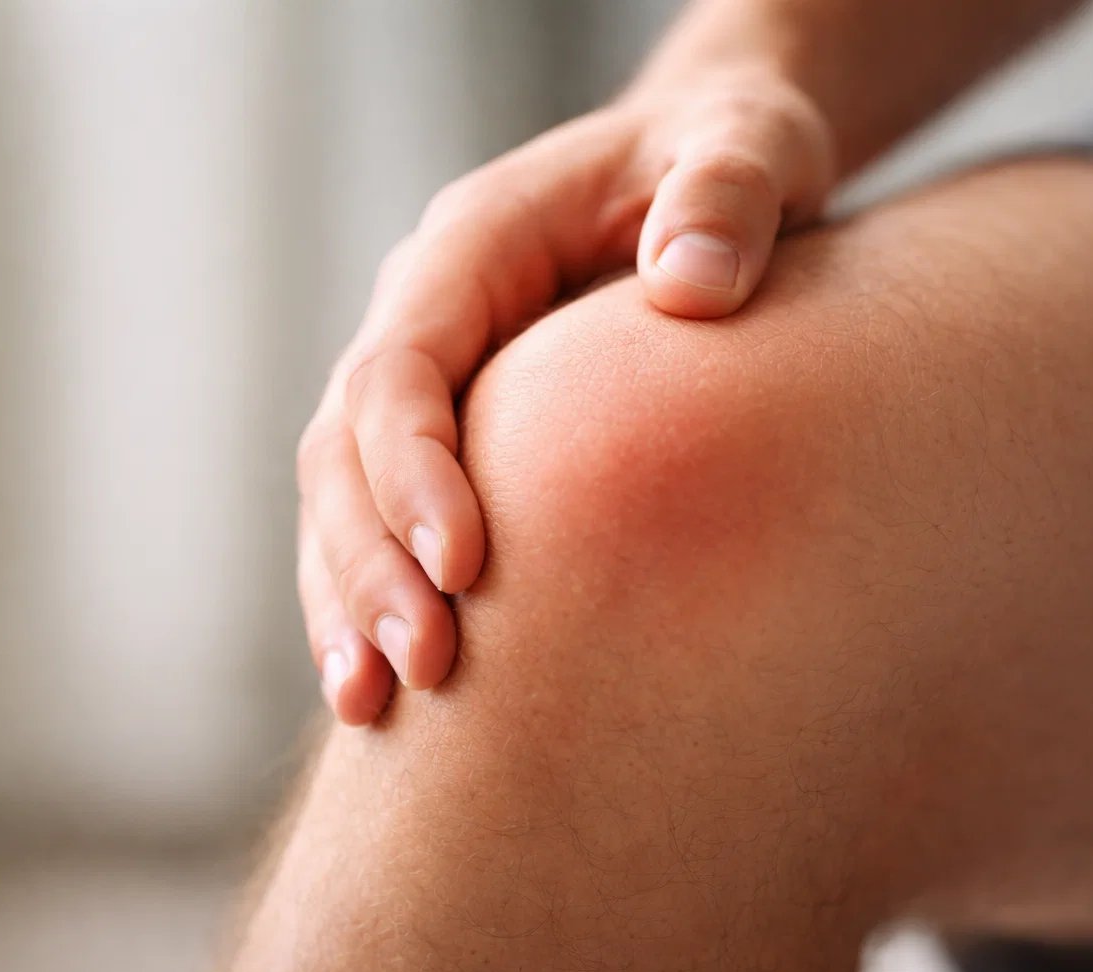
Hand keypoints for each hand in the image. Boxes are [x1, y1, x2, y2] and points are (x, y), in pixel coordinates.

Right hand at [298, 69, 834, 724]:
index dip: (413, 465)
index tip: (463, 565)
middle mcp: (432, 315)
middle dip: (371, 561)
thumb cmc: (732, 154)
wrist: (715, 175)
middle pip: (346, 445)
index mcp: (478, 242)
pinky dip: (375, 602)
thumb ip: (727, 191)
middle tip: (424, 670)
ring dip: (350, 601)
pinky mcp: (459, 440)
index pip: (402, 361)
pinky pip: (384, 525)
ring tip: (378, 707)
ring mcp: (436, 382)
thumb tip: (692, 280)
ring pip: (342, 499)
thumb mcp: (751, 143)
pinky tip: (390, 697)